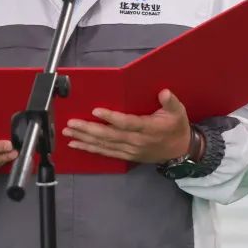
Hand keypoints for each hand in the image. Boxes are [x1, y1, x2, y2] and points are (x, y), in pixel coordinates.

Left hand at [62, 89, 190, 163]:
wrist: (179, 151)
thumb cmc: (176, 127)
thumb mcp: (179, 112)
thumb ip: (171, 102)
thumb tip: (164, 92)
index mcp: (148, 128)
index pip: (127, 123)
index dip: (111, 118)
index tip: (96, 111)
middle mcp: (136, 141)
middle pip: (109, 135)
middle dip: (88, 129)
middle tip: (71, 123)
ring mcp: (129, 150)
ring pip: (104, 145)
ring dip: (85, 139)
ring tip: (68, 133)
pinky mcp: (126, 155)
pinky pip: (105, 153)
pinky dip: (90, 149)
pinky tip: (76, 145)